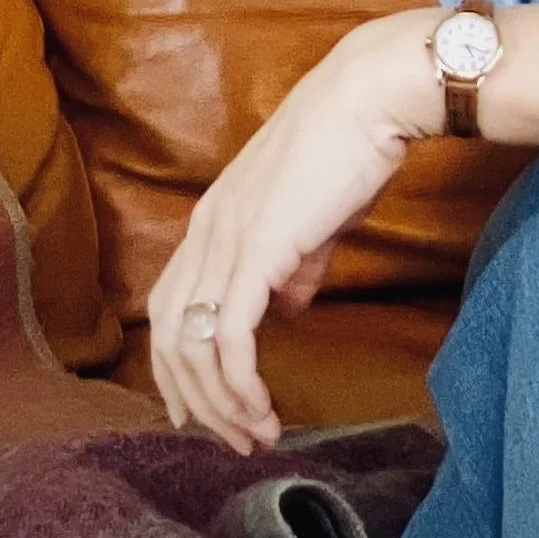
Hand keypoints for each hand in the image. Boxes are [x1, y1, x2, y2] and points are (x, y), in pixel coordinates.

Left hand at [148, 9, 440, 451]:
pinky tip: (262, 410)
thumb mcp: (314, 215)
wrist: (371, 98)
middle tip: (231, 439)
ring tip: (255, 436)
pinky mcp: (255, 252)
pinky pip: (228, 338)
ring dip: (219, 403)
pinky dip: (239, 384)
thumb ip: (295, 263)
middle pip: (168, 336)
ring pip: (192, 346)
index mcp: (213, 218)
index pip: (169, 306)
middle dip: (195, 399)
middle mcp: (205, 231)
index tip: (206, 409)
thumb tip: (288, 307)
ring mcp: (224, 241)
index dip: (178, 365)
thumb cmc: (352, 147)